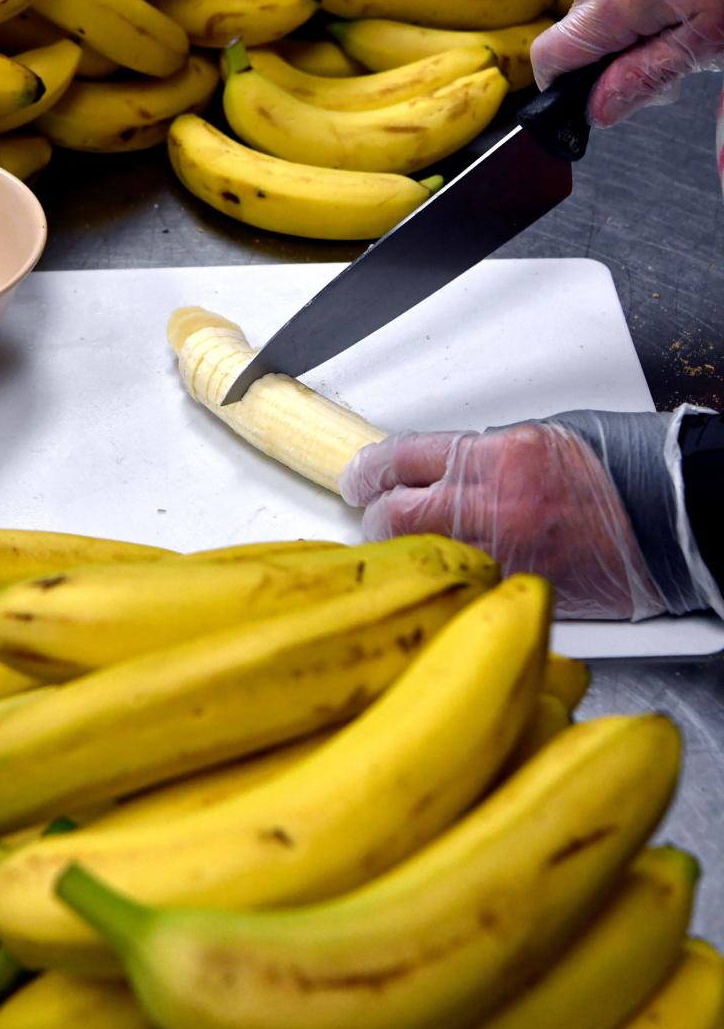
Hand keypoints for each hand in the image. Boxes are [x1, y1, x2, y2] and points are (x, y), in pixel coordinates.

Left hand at [340, 410, 709, 620]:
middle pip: (394, 514)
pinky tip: (450, 572)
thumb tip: (428, 472)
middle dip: (377, 513)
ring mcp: (505, 555)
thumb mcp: (536, 437)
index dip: (367, 470)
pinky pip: (462, 584)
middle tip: (376, 510)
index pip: (400, 459)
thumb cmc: (618, 470)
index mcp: (497, 456)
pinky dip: (448, 578)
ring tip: (410, 541)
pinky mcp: (520, 591)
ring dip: (405, 550)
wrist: (672, 517)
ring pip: (420, 558)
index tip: (356, 476)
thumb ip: (477, 453)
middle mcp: (495, 506)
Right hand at [530, 0, 723, 127]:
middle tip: (668, 63)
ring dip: (628, 38)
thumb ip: (644, 78)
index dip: (561, 90)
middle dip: (611, 65)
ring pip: (595, 20)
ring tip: (679, 27)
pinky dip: (636, 10)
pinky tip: (676, 2)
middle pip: (575, 43)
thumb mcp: (705, 40)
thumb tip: (597, 111)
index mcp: (613, 1)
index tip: (591, 102)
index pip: (547, 59)